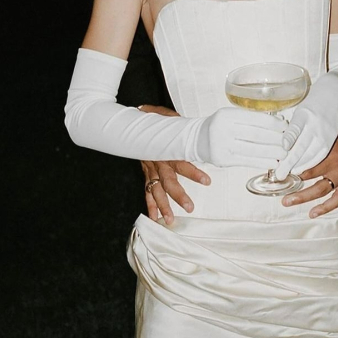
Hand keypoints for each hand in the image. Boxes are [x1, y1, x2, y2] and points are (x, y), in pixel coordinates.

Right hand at [139, 105, 209, 224]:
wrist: (132, 122)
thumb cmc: (153, 120)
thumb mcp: (169, 118)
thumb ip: (182, 126)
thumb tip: (201, 129)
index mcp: (166, 148)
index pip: (181, 162)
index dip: (193, 172)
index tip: (206, 181)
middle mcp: (158, 161)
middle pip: (168, 181)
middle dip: (178, 195)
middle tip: (189, 207)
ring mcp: (150, 169)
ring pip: (156, 190)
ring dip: (163, 205)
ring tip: (169, 219)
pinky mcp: (146, 173)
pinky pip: (147, 190)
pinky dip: (150, 205)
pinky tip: (154, 217)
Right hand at [196, 107, 287, 167]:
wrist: (197, 139)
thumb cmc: (220, 125)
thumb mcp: (231, 115)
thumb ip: (251, 118)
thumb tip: (279, 122)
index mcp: (227, 114)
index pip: (255, 119)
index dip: (274, 124)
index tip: (286, 127)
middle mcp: (222, 129)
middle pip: (256, 135)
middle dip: (276, 139)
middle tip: (289, 142)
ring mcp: (221, 146)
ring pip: (253, 150)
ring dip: (272, 152)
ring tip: (285, 154)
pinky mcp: (222, 160)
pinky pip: (247, 161)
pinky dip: (262, 162)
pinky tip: (273, 162)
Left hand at [281, 115, 337, 217]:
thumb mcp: (333, 123)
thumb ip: (317, 130)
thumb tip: (297, 130)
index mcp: (331, 149)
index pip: (306, 160)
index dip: (292, 165)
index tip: (280, 168)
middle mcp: (337, 164)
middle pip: (310, 176)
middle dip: (293, 183)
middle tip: (279, 186)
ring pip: (321, 190)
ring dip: (304, 197)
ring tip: (289, 202)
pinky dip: (326, 207)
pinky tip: (314, 213)